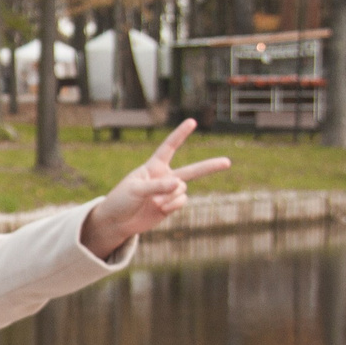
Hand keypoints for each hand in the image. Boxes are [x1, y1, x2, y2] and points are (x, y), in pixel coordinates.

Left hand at [81, 120, 229, 256]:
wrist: (117, 222)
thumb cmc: (121, 200)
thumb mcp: (135, 190)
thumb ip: (157, 186)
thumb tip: (179, 185)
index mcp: (153, 167)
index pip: (169, 147)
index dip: (180, 134)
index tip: (192, 122)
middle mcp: (164, 177)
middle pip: (191, 170)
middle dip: (210, 166)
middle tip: (228, 162)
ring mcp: (168, 192)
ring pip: (183, 189)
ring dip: (171, 195)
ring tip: (155, 202)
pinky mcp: (170, 206)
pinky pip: (181, 201)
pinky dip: (173, 205)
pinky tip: (160, 209)